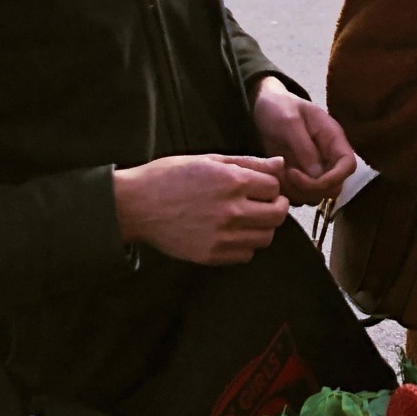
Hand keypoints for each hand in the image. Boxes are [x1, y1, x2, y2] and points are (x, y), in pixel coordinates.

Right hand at [111, 152, 292, 263]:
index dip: (270, 186)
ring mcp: (222, 236)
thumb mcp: (209, 160)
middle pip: (278, 215)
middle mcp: (232, 210)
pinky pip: (246, 255)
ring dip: (262, 227)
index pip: (275, 187)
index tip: (261, 187)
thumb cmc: (169, 177)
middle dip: (275, 207)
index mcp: (233, 181)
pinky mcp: (212, 255)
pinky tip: (231, 233)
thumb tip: (280, 164)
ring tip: (246, 219)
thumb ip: (249, 163)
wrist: (136, 205)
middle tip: (263, 204)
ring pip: (266, 237)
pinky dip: (244, 245)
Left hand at [250, 76, 357, 204]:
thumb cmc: (279, 107)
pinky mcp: (300, 176)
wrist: (265, 106)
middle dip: (312, 188)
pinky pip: (300, 195)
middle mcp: (328, 156)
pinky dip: (288, 192)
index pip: (348, 165)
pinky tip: (275, 176)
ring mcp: (314, 168)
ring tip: (280, 173)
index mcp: (333, 138)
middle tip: (289, 175)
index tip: (308, 178)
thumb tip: (317, 175)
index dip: (334, 178)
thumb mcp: (289, 121)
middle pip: (335, 186)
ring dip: (298, 192)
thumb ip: (304, 147)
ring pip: (317, 195)